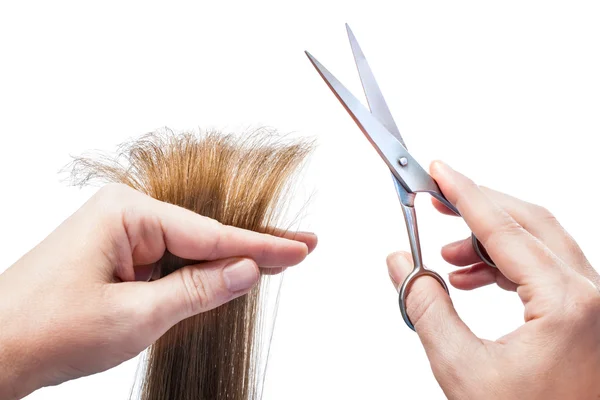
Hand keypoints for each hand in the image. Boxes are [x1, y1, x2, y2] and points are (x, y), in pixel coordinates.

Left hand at [0, 184, 316, 399]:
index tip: (301, 248)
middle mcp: (126, 214)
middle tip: (302, 246)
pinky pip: (171, 260)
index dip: (261, 245)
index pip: (211, 233)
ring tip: (279, 259)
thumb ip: (198, 289)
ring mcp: (121, 234)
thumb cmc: (45, 328)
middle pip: (205, 234)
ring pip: (190, 249)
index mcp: (127, 213)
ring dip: (227, 263)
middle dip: (252, 246)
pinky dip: (199, 273)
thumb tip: (248, 269)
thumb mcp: (136, 315)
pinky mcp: (118, 254)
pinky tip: (230, 273)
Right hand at [387, 161, 599, 399]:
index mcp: (567, 303)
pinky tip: (471, 277)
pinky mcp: (586, 314)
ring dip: (488, 241)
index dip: (463, 194)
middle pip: (529, 222)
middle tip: (437, 200)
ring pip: (538, 244)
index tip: (438, 171)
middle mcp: (590, 294)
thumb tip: (402, 264)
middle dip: (477, 208)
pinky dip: (504, 263)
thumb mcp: (462, 369)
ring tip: (446, 256)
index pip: (503, 228)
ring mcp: (593, 303)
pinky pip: (544, 268)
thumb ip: (426, 308)